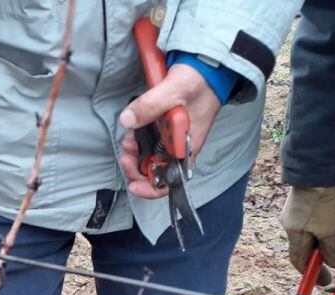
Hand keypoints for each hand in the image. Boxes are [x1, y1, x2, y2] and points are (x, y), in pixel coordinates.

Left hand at [118, 63, 222, 198]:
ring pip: (148, 157)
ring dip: (134, 152)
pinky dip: (137, 140)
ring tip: (128, 138)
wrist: (207, 66)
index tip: (134, 185)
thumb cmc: (199, 81)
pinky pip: (147, 142)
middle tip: (127, 151)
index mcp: (187, 149)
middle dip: (136, 166)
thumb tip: (127, 121)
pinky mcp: (164, 129)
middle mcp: (179, 148)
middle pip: (154, 172)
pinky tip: (133, 129)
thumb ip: (151, 105)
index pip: (171, 181)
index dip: (151, 189)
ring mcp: (171, 139)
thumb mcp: (174, 90)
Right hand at [279, 185, 334, 283]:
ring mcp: (302, 206)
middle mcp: (293, 221)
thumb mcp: (333, 233)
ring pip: (320, 229)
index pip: (298, 260)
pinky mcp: (313, 194)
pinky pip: (324, 215)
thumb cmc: (326, 200)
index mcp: (293, 233)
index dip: (311, 273)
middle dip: (328, 250)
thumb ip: (333, 253)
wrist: (325, 164)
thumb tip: (334, 264)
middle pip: (311, 244)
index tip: (325, 280)